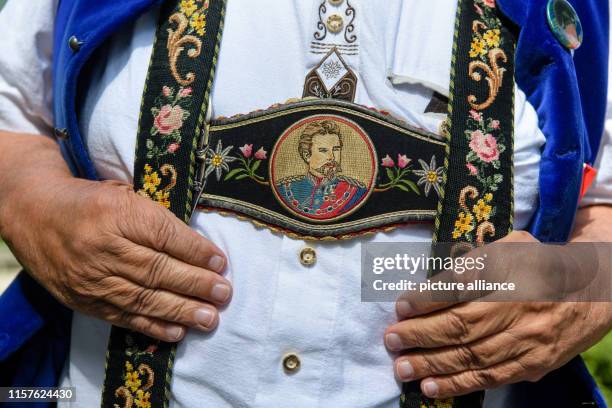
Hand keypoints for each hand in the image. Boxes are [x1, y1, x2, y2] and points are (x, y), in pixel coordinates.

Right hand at [0, 175, 230, 341]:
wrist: (34, 213)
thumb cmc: (89, 201)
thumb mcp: (123, 196)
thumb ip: (156, 220)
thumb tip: (199, 250)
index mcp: (115, 212)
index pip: (163, 235)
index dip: (196, 251)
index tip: (221, 262)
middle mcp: (102, 247)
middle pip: (156, 269)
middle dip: (195, 284)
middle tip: (223, 293)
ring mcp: (90, 277)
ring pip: (143, 298)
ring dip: (181, 310)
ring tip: (210, 318)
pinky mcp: (83, 300)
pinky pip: (122, 316)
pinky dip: (153, 326)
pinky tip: (178, 331)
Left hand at [384, 230, 611, 398]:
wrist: (592, 292)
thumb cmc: (539, 264)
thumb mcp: (511, 246)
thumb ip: (474, 261)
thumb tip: (433, 282)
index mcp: (510, 272)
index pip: (460, 286)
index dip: (427, 298)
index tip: (401, 305)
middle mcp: (518, 307)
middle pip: (462, 325)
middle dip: (421, 335)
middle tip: (391, 339)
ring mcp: (527, 339)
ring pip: (473, 356)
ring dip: (433, 364)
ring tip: (402, 368)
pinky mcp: (534, 364)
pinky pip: (492, 377)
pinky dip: (459, 384)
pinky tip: (433, 387)